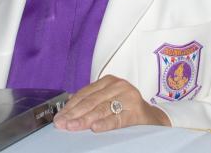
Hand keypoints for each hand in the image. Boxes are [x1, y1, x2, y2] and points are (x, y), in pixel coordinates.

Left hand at [53, 75, 170, 132]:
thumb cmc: (126, 109)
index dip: (70, 106)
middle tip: (62, 124)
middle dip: (73, 114)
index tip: (59, 117)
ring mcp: (128, 97)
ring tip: (73, 127)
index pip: (84, 94)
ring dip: (85, 119)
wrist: (151, 118)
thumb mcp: (108, 100)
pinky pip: (117, 118)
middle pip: (91, 101)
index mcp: (108, 81)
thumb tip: (67, 112)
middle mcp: (118, 85)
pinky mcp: (136, 110)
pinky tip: (95, 128)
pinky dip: (105, 123)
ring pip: (101, 109)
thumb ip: (91, 102)